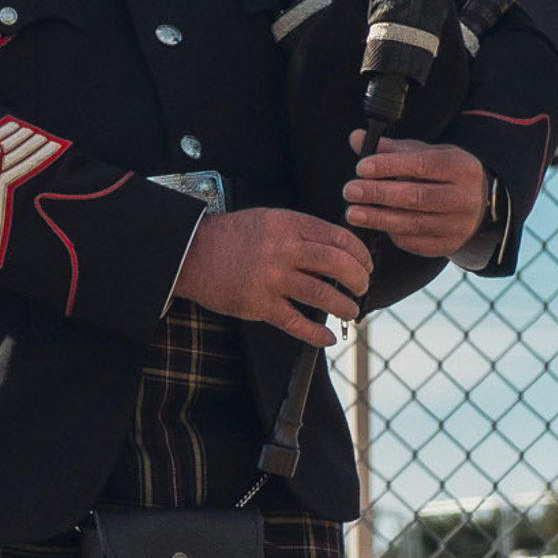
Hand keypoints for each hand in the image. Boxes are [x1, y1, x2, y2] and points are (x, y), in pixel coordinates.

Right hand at [172, 207, 370, 345]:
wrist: (192, 253)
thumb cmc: (232, 237)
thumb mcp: (270, 219)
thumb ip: (302, 231)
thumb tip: (339, 251)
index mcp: (290, 225)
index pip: (341, 238)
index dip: (361, 255)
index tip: (366, 266)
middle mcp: (284, 249)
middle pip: (339, 265)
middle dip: (359, 281)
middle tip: (362, 289)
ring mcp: (272, 278)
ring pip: (324, 296)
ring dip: (345, 307)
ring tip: (350, 312)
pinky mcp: (259, 304)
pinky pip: (296, 323)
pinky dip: (316, 334)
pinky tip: (328, 338)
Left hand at [344, 134, 487, 258]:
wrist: (474, 203)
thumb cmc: (441, 174)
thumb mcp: (424, 154)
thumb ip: (390, 148)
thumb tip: (357, 138)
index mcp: (462, 167)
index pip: (423, 165)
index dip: (389, 166)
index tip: (361, 168)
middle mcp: (466, 197)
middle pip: (417, 197)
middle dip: (379, 194)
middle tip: (350, 191)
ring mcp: (459, 225)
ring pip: (413, 223)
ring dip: (378, 219)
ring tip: (353, 212)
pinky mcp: (449, 245)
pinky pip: (414, 242)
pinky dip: (391, 233)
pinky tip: (374, 224)